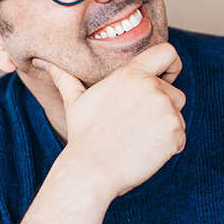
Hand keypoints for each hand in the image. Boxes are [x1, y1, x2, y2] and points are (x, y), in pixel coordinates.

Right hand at [35, 43, 185, 201]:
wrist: (91, 170)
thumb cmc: (83, 136)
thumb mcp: (75, 101)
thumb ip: (65, 77)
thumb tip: (42, 62)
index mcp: (131, 73)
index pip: (167, 53)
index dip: (171, 65)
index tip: (166, 79)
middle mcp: (151, 86)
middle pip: (176, 93)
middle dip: (164, 109)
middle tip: (137, 126)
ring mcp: (164, 108)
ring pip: (178, 116)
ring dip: (165, 130)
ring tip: (137, 139)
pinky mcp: (174, 131)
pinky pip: (181, 138)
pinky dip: (168, 148)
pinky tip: (144, 152)